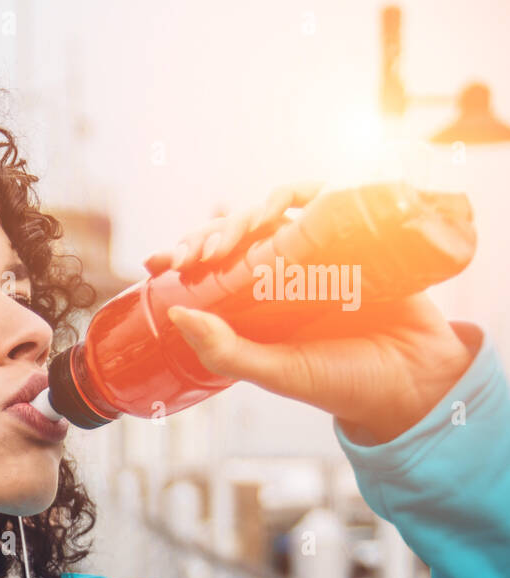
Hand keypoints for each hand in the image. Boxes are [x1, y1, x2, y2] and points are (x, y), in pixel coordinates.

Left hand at [148, 184, 476, 444]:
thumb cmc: (342, 383)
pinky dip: (314, 193)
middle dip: (214, 232)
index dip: (186, 253)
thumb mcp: (276, 373)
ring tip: (247, 230)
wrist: (417, 382)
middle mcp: (286, 270)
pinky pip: (334, 202)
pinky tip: (298, 202)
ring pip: (280, 210)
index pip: (212, 264)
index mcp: (258, 300)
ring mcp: (323, 251)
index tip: (160, 262)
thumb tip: (176, 315)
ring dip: (256, 210)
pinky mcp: (361, 238)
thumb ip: (226, 352)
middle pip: (239, 231)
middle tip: (202, 252)